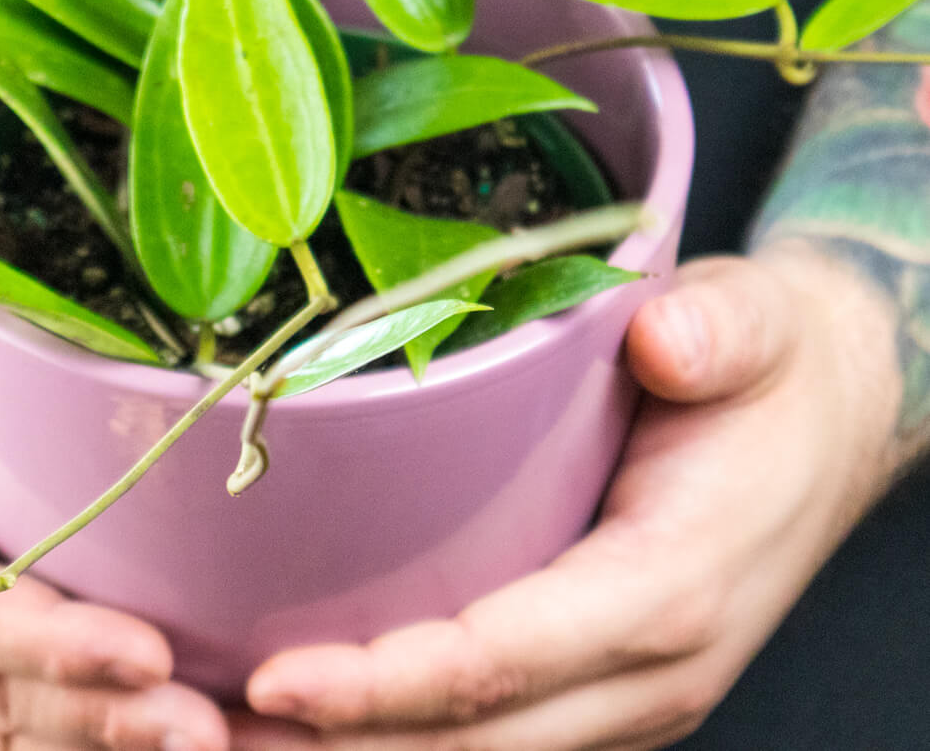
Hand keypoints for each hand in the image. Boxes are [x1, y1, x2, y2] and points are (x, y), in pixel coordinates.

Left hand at [234, 243, 902, 750]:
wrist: (829, 412)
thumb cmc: (773, 370)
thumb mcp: (757, 323)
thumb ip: (719, 330)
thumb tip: (667, 342)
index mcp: (670, 585)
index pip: (507, 660)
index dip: (388, 683)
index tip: (274, 680)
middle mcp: (647, 667)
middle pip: (474, 741)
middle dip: (338, 746)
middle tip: (201, 730)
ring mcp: (627, 688)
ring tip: (232, 738)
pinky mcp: (603, 680)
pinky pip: (498, 734)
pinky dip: (406, 736)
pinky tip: (322, 717)